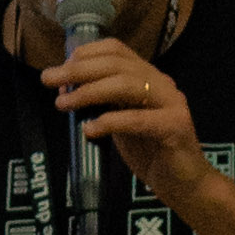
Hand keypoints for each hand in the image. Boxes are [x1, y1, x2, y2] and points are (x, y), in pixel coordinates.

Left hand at [52, 34, 209, 215]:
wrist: (185, 184)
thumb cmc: (151, 153)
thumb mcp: (121, 121)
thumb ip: (102, 103)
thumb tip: (65, 89)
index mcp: (149, 77)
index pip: (117, 50)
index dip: (86, 54)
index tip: (61, 67)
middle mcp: (162, 84)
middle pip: (117, 65)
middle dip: (79, 70)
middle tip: (49, 80)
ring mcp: (171, 104)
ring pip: (128, 85)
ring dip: (90, 92)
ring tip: (64, 104)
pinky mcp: (175, 127)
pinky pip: (138, 119)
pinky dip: (110, 122)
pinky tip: (90, 130)